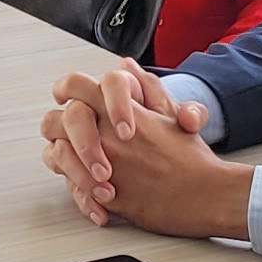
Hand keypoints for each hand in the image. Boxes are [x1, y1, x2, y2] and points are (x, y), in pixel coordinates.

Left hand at [39, 66, 252, 237]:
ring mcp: (103, 165)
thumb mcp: (170, 113)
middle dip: (56, 127)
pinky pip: (74, 190)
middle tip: (64, 134)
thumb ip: (146, 87)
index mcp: (121, 111)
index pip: (75, 85)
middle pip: (54, 121)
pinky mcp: (105, 195)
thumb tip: (126, 66)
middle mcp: (107, 135)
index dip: (65, 89)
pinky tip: (94, 193)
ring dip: (62, 158)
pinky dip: (79, 192)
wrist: (206, 194)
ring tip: (78, 163)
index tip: (64, 96)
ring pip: (56, 155)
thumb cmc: (191, 157)